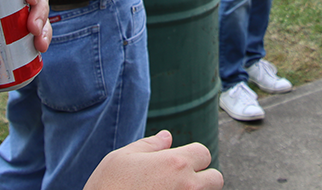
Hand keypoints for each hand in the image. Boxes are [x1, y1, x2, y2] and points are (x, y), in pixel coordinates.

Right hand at [84, 130, 223, 189]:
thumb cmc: (107, 187)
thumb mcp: (122, 158)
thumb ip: (149, 145)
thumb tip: (167, 136)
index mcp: (175, 163)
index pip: (203, 153)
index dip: (191, 157)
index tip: (177, 165)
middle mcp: (187, 186)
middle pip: (215, 178)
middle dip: (202, 179)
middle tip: (180, 183)